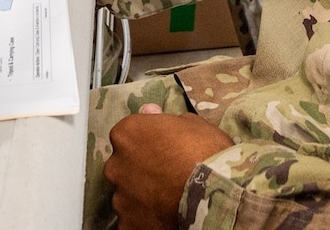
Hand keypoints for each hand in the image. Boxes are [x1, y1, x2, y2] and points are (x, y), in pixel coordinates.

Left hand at [104, 106, 233, 229]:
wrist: (213, 194)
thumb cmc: (205, 152)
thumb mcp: (192, 124)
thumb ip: (164, 119)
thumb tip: (149, 112)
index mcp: (127, 134)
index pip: (127, 135)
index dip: (145, 142)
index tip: (161, 148)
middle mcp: (116, 165)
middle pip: (122, 165)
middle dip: (138, 169)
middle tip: (165, 175)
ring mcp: (119, 197)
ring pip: (126, 194)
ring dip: (140, 195)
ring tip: (167, 199)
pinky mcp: (127, 224)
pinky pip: (132, 219)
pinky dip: (144, 218)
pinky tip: (163, 215)